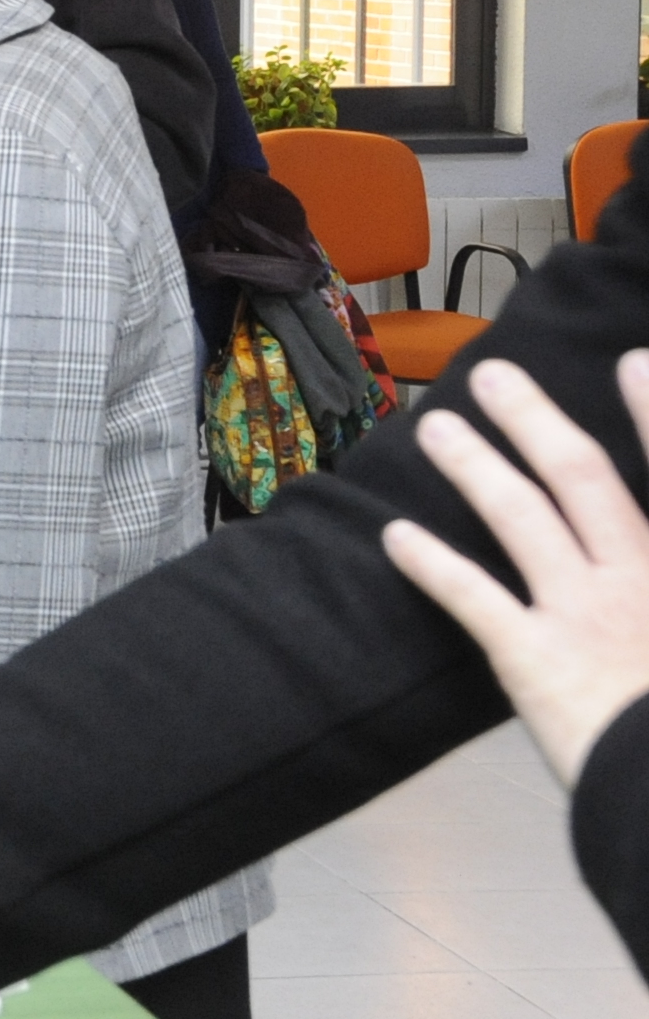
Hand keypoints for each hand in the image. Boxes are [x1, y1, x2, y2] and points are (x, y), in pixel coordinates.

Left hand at [382, 352, 648, 786]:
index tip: (631, 361)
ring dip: (472, 465)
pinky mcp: (535, 657)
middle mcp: (641, 574)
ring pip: (519, 515)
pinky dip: (429, 562)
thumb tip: (632, 557)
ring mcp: (586, 612)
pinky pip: (471, 595)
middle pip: (582, 474)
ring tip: (435, 429)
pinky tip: (394, 537)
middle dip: (534, 418)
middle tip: (493, 375)